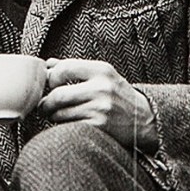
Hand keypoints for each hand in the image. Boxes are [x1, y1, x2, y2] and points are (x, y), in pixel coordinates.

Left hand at [39, 58, 158, 150]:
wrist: (145, 119)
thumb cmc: (118, 96)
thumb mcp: (103, 75)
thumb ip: (75, 68)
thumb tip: (47, 64)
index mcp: (101, 70)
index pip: (64, 68)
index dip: (50, 78)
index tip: (48, 85)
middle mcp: (102, 88)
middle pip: (58, 95)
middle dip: (45, 103)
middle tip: (44, 106)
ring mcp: (101, 108)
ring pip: (61, 114)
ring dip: (53, 116)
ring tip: (55, 115)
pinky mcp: (100, 126)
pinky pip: (69, 126)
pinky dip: (63, 126)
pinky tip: (68, 124)